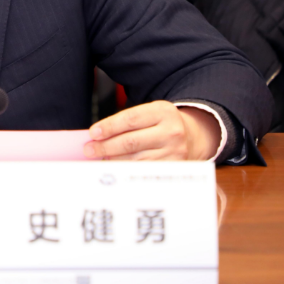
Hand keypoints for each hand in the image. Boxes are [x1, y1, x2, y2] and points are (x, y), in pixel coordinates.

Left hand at [83, 101, 219, 160]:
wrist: (193, 137)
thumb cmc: (162, 124)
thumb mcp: (149, 113)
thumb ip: (126, 121)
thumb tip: (97, 136)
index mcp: (163, 111)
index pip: (130, 119)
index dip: (109, 127)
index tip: (92, 133)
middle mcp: (171, 132)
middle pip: (131, 141)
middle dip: (105, 146)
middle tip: (90, 149)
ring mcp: (174, 152)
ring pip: (135, 159)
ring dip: (113, 160)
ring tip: (100, 158)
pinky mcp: (173, 168)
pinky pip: (143, 171)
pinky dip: (126, 170)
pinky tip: (115, 167)